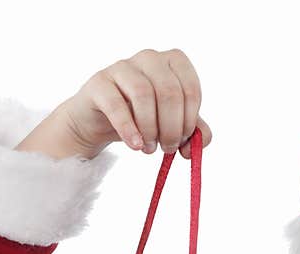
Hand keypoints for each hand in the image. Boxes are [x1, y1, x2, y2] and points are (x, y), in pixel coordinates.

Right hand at [57, 48, 212, 158]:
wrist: (101, 121)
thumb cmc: (143, 118)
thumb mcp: (173, 124)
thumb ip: (193, 132)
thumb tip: (199, 144)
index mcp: (173, 62)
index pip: (190, 88)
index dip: (189, 119)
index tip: (183, 139)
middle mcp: (149, 58)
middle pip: (169, 92)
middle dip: (172, 127)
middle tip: (167, 148)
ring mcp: (122, 67)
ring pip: (143, 94)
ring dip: (150, 129)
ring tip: (148, 149)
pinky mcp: (99, 82)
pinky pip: (116, 104)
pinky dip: (128, 128)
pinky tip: (135, 145)